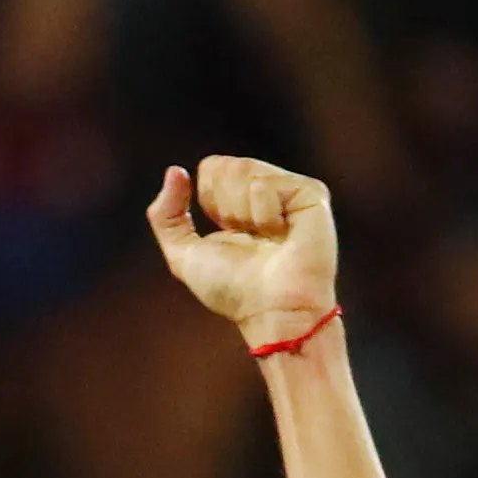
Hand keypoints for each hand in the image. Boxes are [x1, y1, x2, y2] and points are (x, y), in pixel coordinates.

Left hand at [148, 156, 339, 348]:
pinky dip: (265, 215)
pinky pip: (265, 185)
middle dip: (227, 207)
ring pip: (246, 171)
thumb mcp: (183, 255)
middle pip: (225, 166)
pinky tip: (282, 236)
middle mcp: (265, 191)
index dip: (211, 203)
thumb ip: (165, 215)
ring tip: (269, 239)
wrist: (272, 310)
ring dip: (246, 215)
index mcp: (238, 200)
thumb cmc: (233, 290)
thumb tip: (174, 170)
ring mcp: (290, 190)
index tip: (231, 234)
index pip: (210, 169)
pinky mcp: (311, 193)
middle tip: (251, 239)